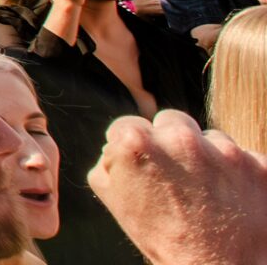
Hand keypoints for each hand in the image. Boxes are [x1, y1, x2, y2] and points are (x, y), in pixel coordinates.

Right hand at [87, 110, 266, 264]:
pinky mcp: (259, 165)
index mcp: (137, 142)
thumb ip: (108, 163)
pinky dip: (238, 174)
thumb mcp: (113, 200)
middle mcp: (181, 138)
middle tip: (175, 176)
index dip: (131, 147)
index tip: (142, 165)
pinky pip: (245, 157)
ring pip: (211, 138)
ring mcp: (225, 150)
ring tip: (206, 192)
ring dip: (207, 157)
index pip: (127, 124)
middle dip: (171, 142)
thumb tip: (115, 148)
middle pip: (172, 121)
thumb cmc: (162, 238)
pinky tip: (230, 197)